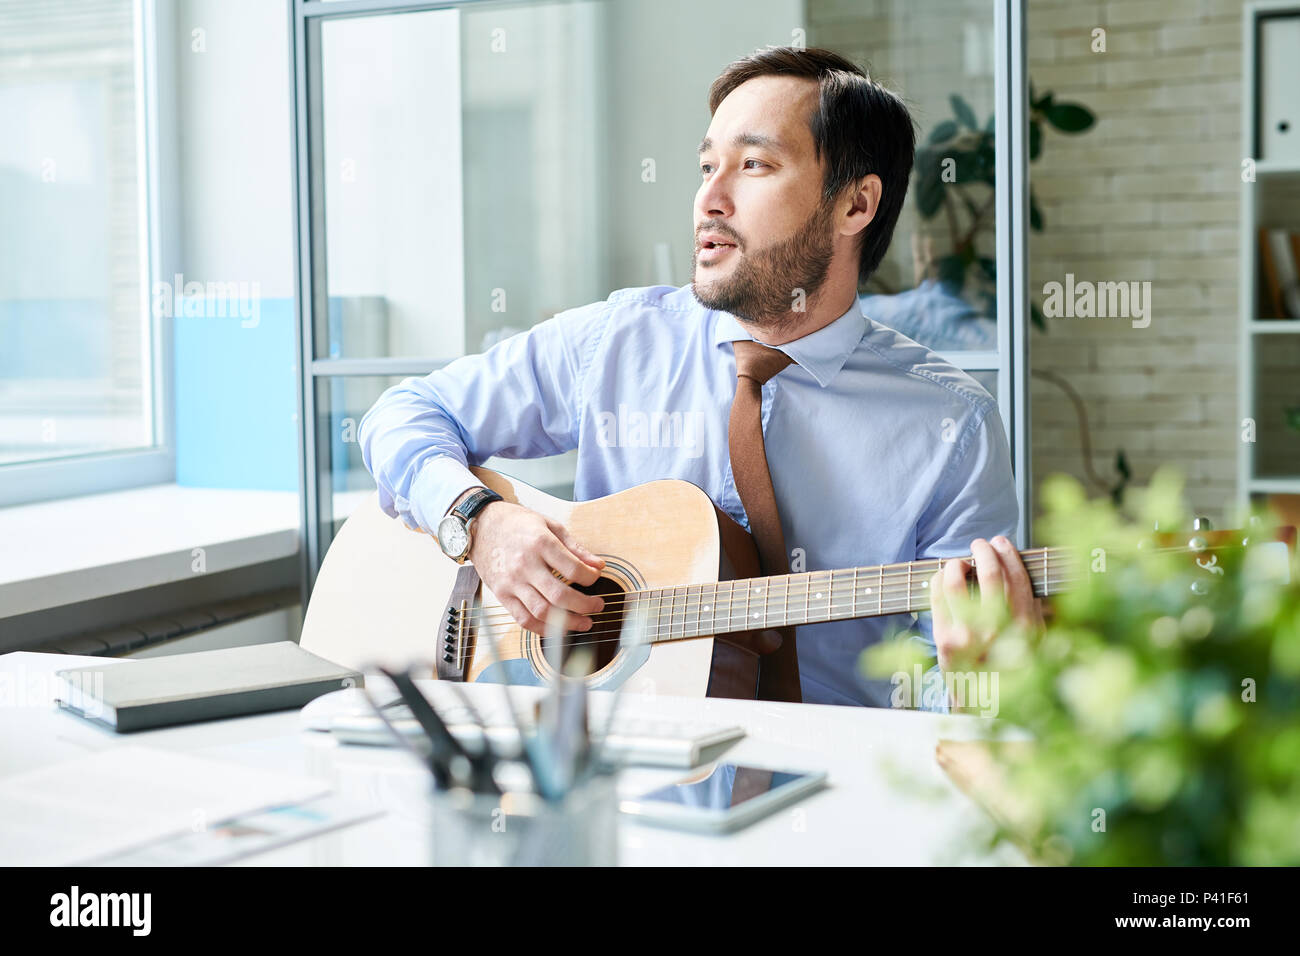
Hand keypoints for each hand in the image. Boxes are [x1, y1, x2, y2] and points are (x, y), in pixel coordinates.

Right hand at [467, 499, 605, 634]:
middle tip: (598, 606)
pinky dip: (543, 629)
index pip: (573, 569)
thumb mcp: (549, 525)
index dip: (591, 577)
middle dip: (584, 605)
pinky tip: (558, 628)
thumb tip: (598, 565)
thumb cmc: (516, 523)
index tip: (596, 578)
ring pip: (542, 612)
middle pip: (560, 595)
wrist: (481, 525)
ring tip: (584, 622)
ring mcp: (512, 582)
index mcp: (540, 543)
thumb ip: (575, 547)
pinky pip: (523, 619)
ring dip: (567, 623)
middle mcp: (525, 565)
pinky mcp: (502, 594)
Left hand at [929, 535, 1042, 673]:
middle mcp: (997, 631)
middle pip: (991, 573)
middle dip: (984, 551)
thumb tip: (1019, 571)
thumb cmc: (1011, 670)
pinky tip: (942, 577)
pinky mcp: (943, 640)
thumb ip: (1032, 609)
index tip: (1002, 543)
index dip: (1009, 554)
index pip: (1018, 578)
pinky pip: (936, 596)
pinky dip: (938, 579)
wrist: (983, 704)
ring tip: (959, 563)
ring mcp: (967, 636)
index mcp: (1026, 629)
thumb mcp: (1035, 643)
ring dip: (957, 563)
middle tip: (981, 544)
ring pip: (956, 581)